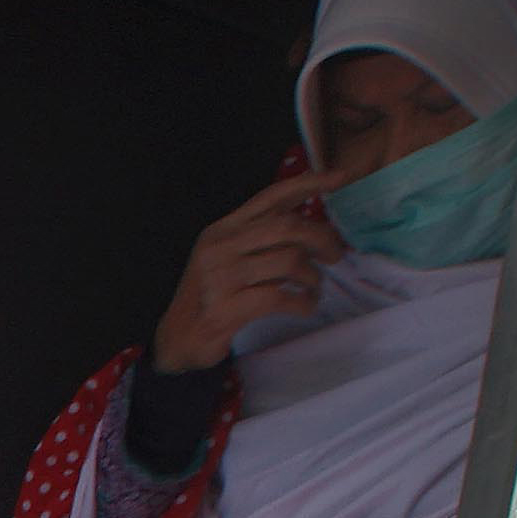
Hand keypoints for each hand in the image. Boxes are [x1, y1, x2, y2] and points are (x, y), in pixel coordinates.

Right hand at [152, 169, 344, 372]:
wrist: (176, 340)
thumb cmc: (211, 298)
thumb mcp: (230, 259)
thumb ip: (262, 241)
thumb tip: (312, 228)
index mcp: (223, 229)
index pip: (271, 196)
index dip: (308, 183)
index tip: (340, 177)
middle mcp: (220, 247)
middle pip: (287, 226)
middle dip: (321, 237)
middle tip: (335, 254)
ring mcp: (221, 277)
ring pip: (288, 261)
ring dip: (312, 275)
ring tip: (313, 286)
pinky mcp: (226, 308)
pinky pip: (280, 298)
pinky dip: (303, 302)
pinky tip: (305, 306)